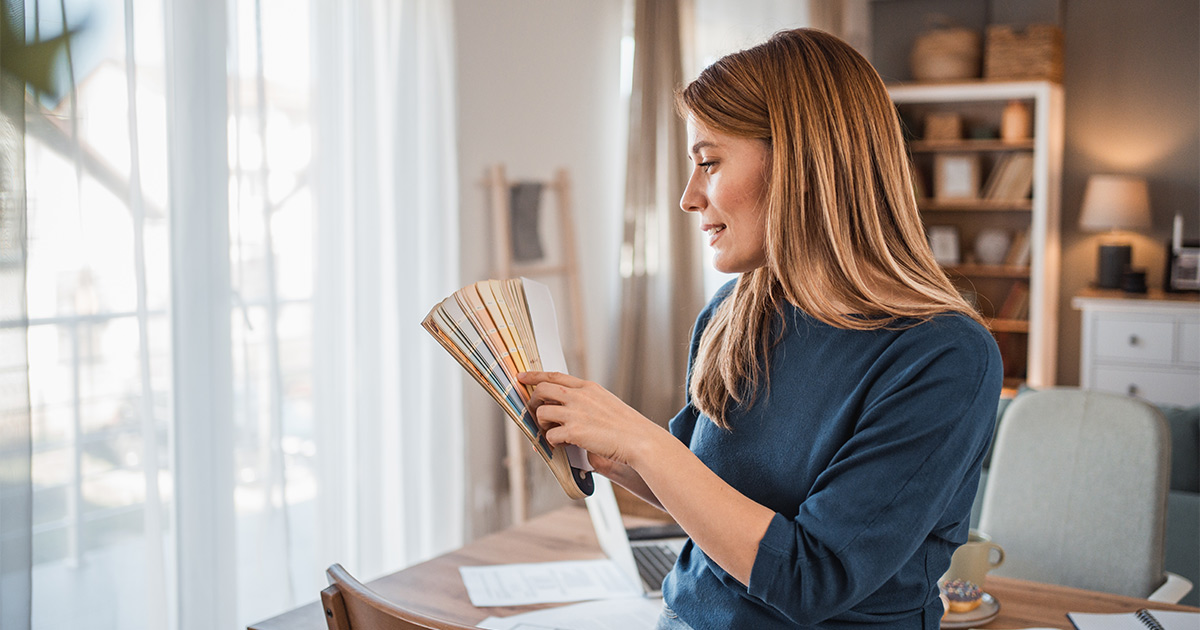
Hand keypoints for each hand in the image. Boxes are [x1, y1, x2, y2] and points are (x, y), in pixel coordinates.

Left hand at [517, 371, 663, 469]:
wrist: (640, 440)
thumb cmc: (627, 426)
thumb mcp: (607, 403)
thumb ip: (587, 402)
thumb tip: (568, 409)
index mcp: (588, 388)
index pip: (555, 376)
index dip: (535, 376)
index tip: (522, 377)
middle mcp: (580, 396)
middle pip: (542, 390)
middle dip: (533, 401)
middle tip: (534, 413)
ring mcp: (576, 413)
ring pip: (541, 413)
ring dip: (541, 425)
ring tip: (550, 434)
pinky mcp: (575, 432)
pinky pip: (550, 435)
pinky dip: (551, 442)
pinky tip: (561, 445)